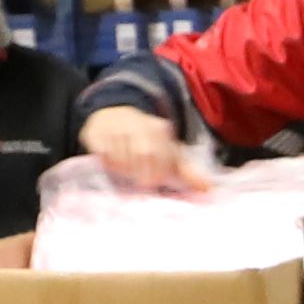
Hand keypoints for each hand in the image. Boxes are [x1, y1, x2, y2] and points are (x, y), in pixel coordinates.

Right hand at [77, 105, 208, 195]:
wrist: (118, 114)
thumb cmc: (147, 141)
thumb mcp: (169, 153)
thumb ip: (187, 172)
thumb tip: (208, 189)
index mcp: (157, 129)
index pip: (160, 154)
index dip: (158, 172)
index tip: (155, 183)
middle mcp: (137, 124)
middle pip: (142, 153)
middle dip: (142, 172)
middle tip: (139, 182)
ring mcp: (115, 127)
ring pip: (120, 155)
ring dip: (123, 169)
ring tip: (125, 173)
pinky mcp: (95, 131)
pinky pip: (100, 152)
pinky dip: (105, 162)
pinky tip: (110, 165)